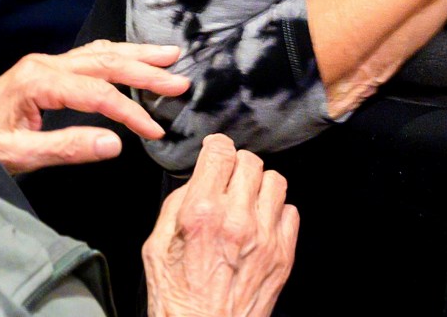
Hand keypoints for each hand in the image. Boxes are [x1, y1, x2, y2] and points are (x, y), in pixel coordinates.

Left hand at [0, 41, 188, 174]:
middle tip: (180, 80)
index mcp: (38, 81)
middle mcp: (44, 64)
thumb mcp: (20, 155)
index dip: (130, 111)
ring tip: (170, 56)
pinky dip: (117, 56)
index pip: (97, 92)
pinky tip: (133, 58)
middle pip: (105, 61)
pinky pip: (89, 57)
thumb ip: (67, 147)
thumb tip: (115, 143)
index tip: (155, 130)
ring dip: (136, 55)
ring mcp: (45, 64)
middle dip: (145, 69)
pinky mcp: (45, 71)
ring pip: (99, 52)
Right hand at [144, 135, 298, 316]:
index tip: (215, 151)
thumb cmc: (177, 299)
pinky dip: (276, 213)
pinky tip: (260, 225)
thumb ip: (176, 205)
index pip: (220, 153)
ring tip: (246, 200)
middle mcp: (237, 221)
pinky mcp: (284, 255)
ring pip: (275, 181)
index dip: (216, 146)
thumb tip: (197, 181)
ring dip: (259, 186)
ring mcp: (265, 237)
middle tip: (227, 180)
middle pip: (250, 161)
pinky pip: (291, 212)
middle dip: (236, 165)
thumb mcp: (155, 247)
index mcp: (201, 214)